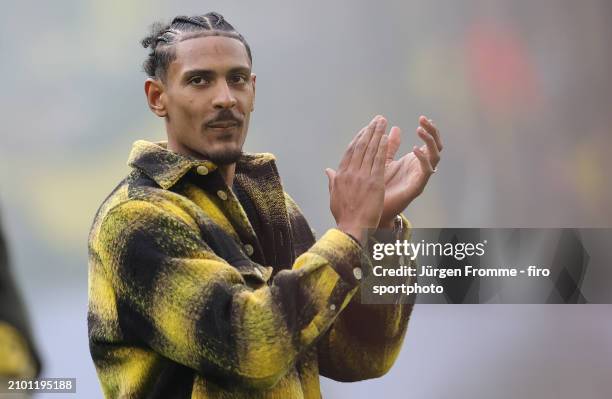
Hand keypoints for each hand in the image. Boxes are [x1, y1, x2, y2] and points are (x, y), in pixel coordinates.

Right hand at [326, 116, 387, 244]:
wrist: (353, 227)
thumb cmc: (344, 216)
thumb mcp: (334, 197)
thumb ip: (332, 181)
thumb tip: (327, 170)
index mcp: (341, 175)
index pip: (351, 152)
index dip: (359, 138)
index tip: (365, 129)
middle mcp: (351, 173)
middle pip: (361, 146)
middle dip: (369, 131)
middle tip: (377, 119)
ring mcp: (362, 177)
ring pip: (370, 150)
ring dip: (377, 134)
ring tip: (382, 122)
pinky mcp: (374, 182)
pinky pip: (379, 161)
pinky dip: (382, 148)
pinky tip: (386, 138)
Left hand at [378, 115, 442, 227]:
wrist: (374, 207)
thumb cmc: (380, 184)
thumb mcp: (384, 160)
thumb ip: (390, 146)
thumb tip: (394, 128)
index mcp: (415, 160)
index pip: (428, 141)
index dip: (429, 129)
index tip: (423, 117)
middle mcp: (421, 167)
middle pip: (436, 146)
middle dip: (432, 132)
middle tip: (423, 120)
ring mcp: (420, 176)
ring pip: (435, 156)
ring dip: (429, 142)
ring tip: (420, 130)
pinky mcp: (418, 186)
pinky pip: (426, 171)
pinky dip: (423, 159)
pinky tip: (415, 149)